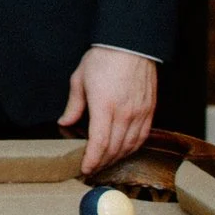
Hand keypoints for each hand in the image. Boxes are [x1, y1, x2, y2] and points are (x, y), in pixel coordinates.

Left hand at [61, 47, 155, 175]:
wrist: (130, 45)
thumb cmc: (103, 59)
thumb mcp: (79, 79)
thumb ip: (73, 105)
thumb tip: (65, 123)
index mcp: (104, 106)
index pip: (99, 143)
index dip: (92, 160)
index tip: (85, 169)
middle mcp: (125, 113)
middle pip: (114, 149)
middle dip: (102, 163)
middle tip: (92, 169)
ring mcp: (140, 113)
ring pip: (130, 146)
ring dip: (117, 158)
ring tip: (105, 163)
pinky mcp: (150, 111)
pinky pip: (142, 137)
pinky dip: (132, 148)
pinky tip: (123, 150)